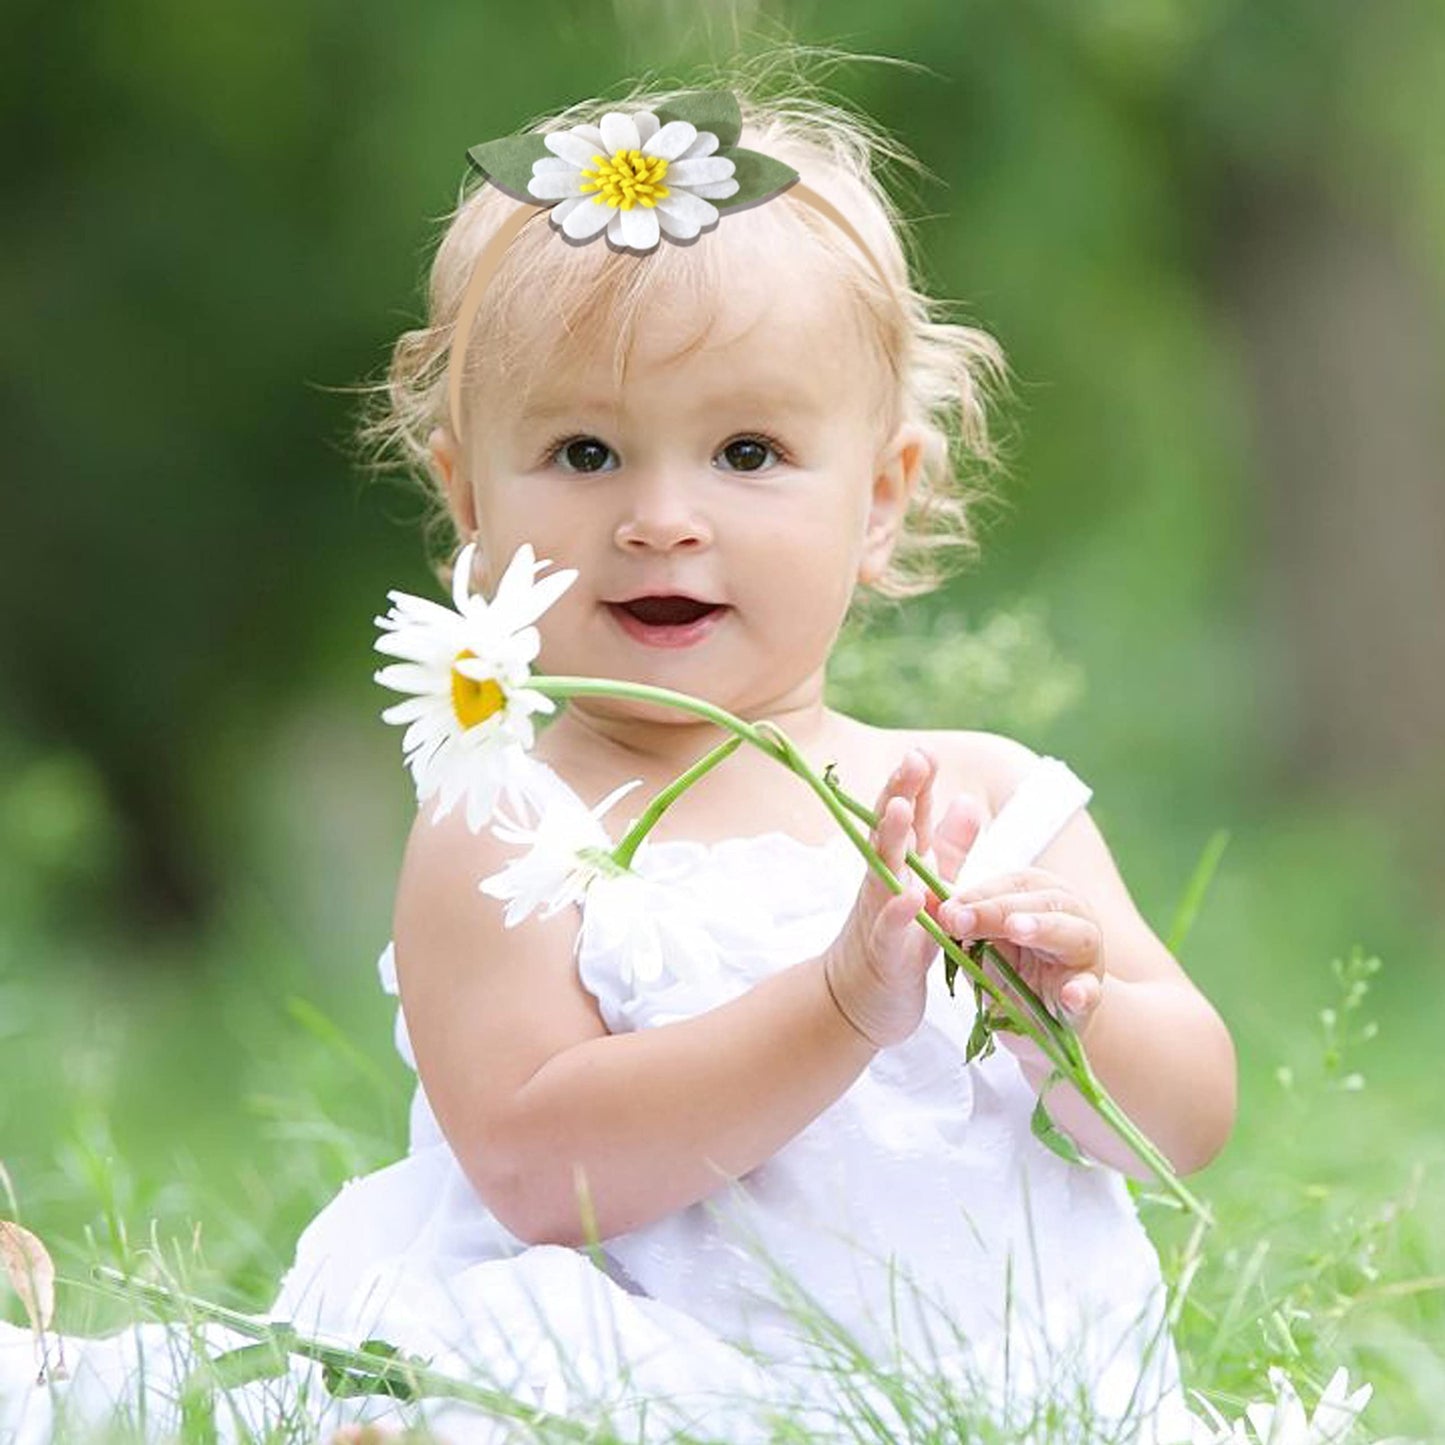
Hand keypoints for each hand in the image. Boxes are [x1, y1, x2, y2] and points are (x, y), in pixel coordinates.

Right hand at [822, 749, 986, 1047]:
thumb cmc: (898, 939)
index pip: (906, 815)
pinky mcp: (884, 952)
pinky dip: (899, 911)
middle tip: (913, 759)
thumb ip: (948, 847)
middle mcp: (883, 882)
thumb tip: (967, 798)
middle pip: (889, 831)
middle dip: (900, 794)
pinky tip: (911, 895)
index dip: (914, 784)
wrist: (859, 1002)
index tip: (924, 750)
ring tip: (903, 808)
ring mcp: (879, 915)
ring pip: (884, 870)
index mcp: (899, 864)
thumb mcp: (928, 888)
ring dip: (892, 839)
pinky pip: (889, 929)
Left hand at [938, 868, 1106, 1040]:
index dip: (978, 895)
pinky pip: (1090, 990)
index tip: (946, 911)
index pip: (1011, 884)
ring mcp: (1085, 953)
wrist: (1038, 1019)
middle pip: (1040, 902)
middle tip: (966, 920)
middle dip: (999, 909)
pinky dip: (1083, 991)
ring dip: (1044, 928)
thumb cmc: (1009, 967)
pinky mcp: (1089, 992)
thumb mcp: (979, 940)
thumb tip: (923, 895)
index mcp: (1040, 892)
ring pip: (1073, 933)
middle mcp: (1070, 913)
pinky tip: (1071, 995)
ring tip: (1019, 929)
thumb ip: (958, 917)